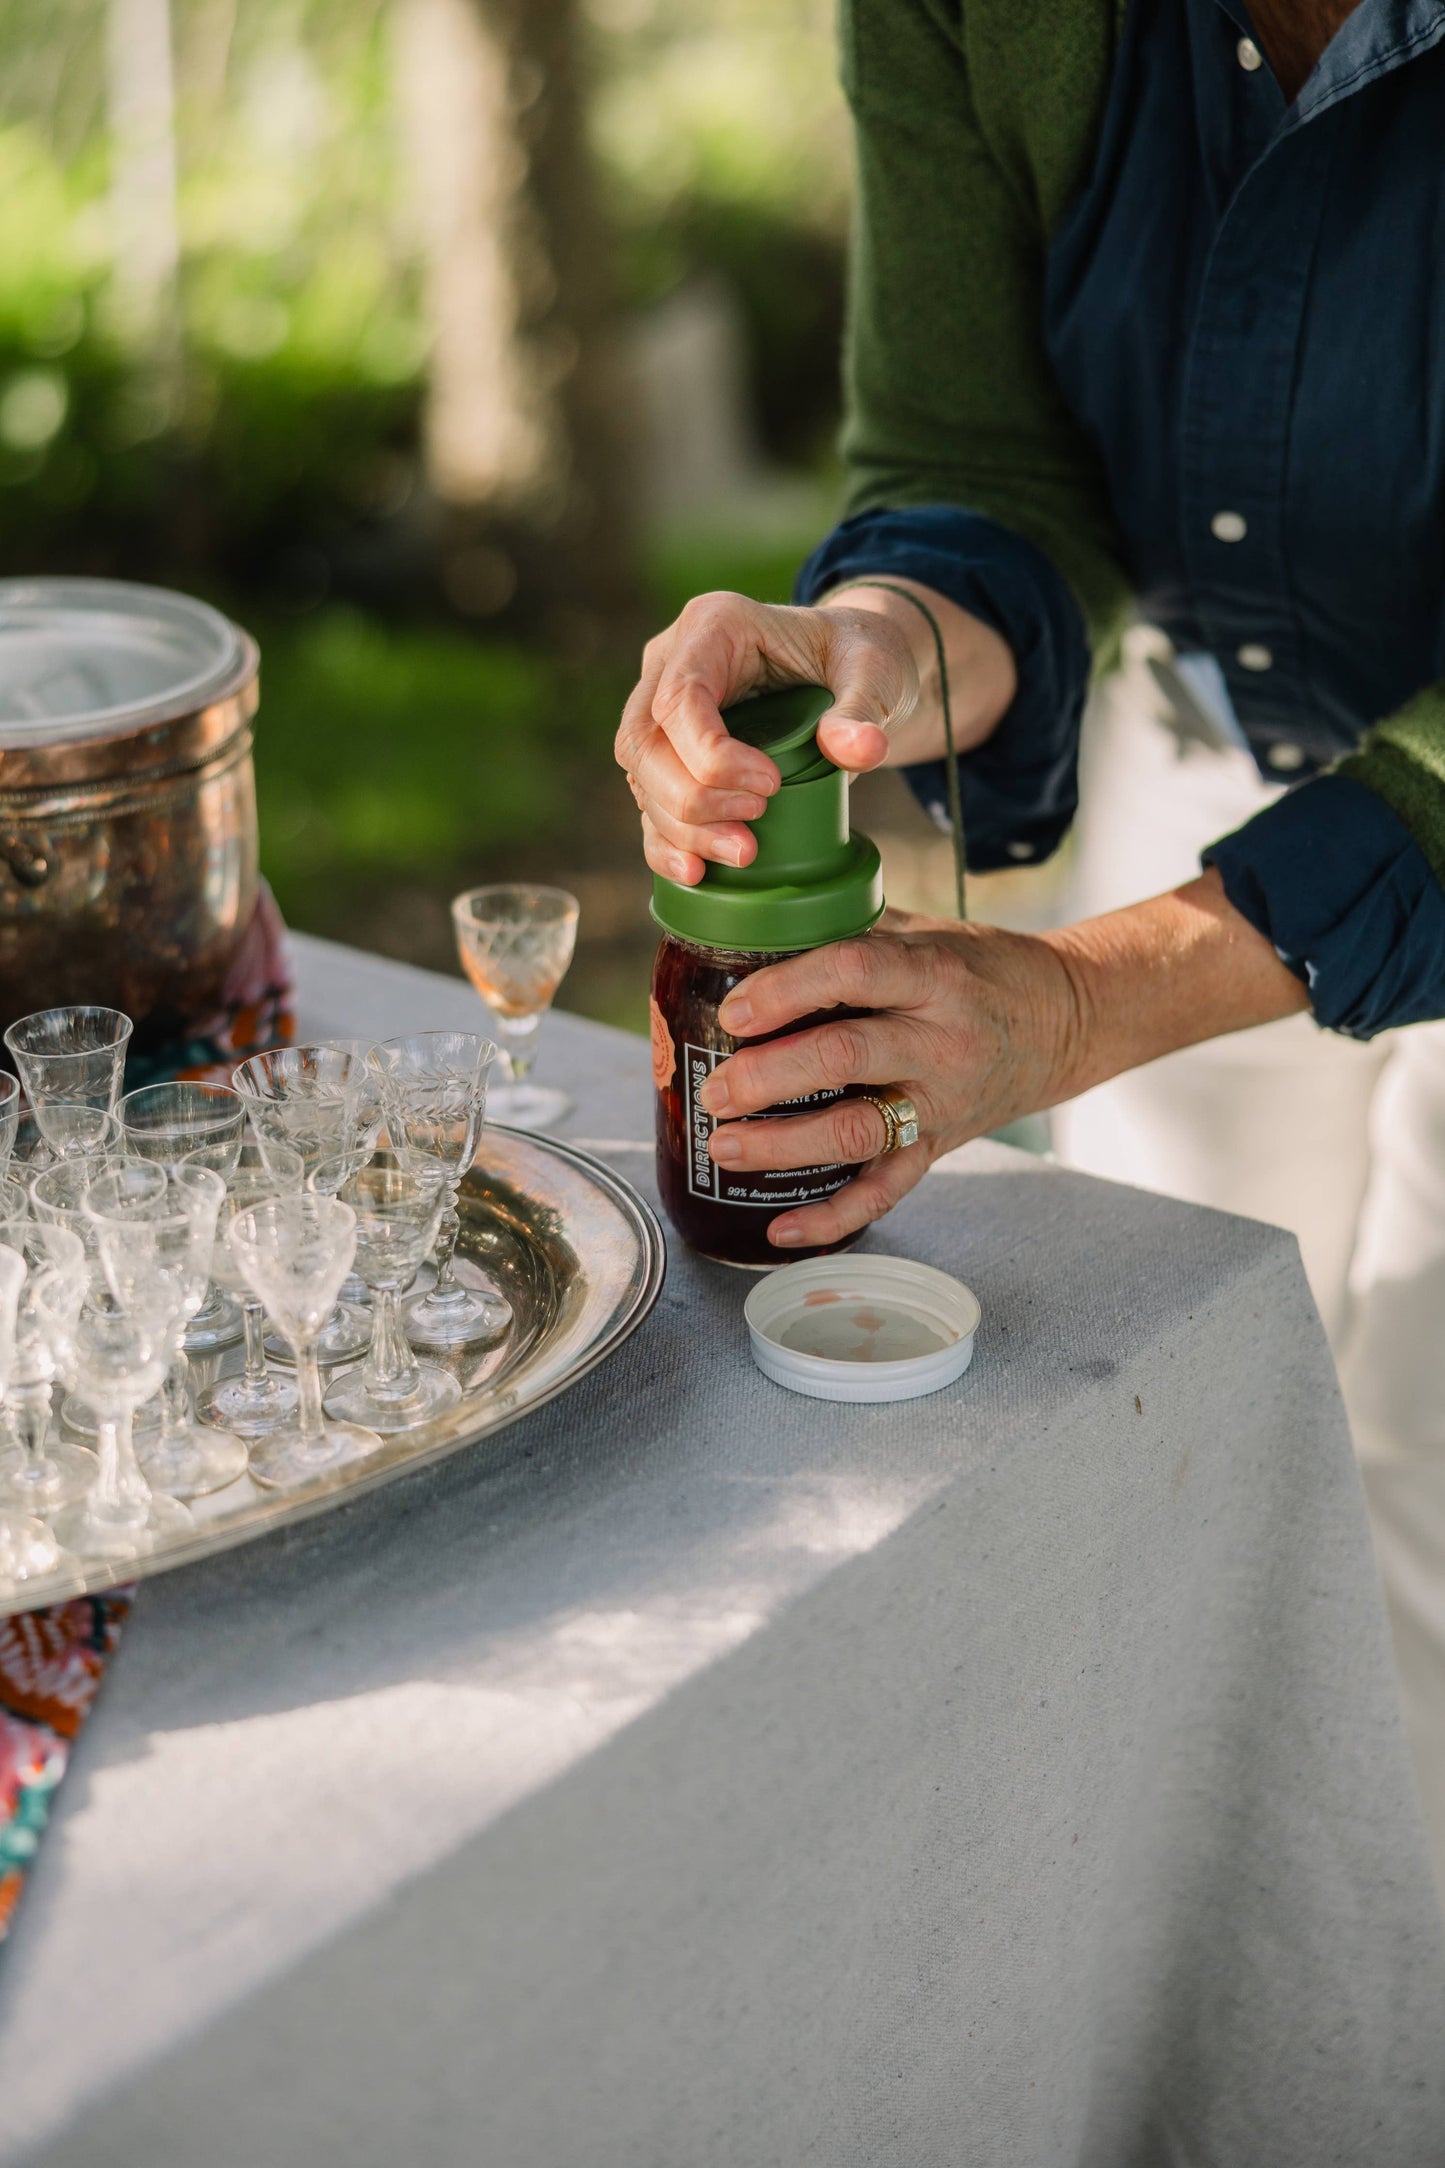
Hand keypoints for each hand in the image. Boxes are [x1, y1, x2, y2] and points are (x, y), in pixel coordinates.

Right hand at [615, 592, 923, 886]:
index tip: (770, 787)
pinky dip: (666, 842)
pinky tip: (696, 874)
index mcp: (713, 625)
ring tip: (743, 854)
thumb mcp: (874, 671)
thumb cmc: (859, 658)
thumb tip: (859, 751)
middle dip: (692, 801)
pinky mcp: (670, 752)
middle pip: (644, 741)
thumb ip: (864, 708)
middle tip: (753, 833)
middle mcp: (672, 662)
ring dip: (682, 828)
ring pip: (640, 776)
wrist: (851, 672)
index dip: (710, 755)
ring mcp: (662, 708)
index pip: (680, 696)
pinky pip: (649, 801)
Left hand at [698, 910, 1081, 1249]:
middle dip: (769, 1077)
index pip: (855, 972)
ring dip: (784, 1145)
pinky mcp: (940, 1146)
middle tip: (716, 1089)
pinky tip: (781, 1230)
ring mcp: (941, 1102)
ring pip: (858, 1132)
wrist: (1065, 1021)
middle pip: (846, 1057)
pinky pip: (885, 1192)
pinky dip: (833, 1218)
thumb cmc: (981, 968)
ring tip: (725, 1146)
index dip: (788, 990)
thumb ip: (854, 932)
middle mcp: (940, 1041)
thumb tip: (757, 927)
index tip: (736, 1011)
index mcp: (934, 974)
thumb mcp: (927, 933)